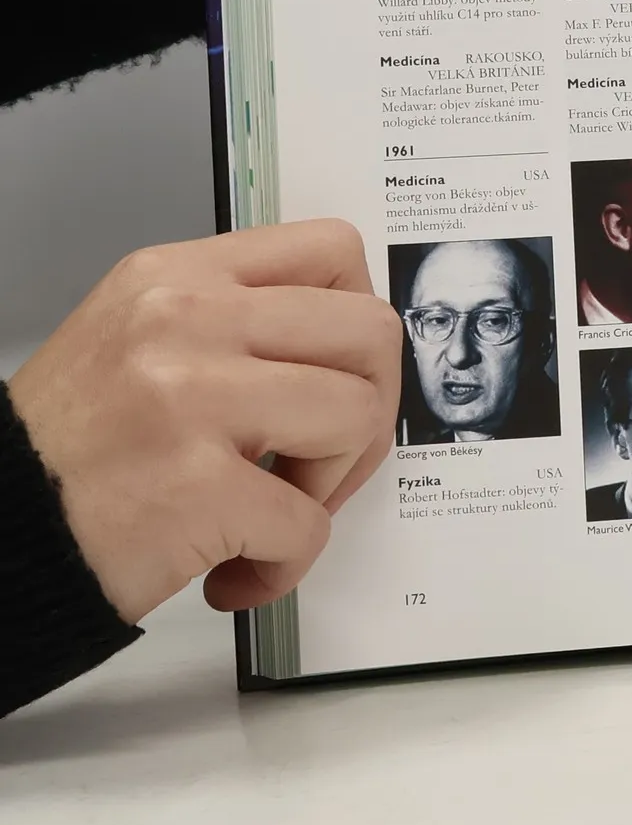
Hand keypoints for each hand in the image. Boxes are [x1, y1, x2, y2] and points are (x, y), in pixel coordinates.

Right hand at [8, 220, 399, 622]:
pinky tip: (238, 572)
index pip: (333, 252)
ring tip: (273, 512)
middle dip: (367, 407)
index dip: (359, 323)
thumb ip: (238, 326)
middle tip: (319, 460)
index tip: (339, 375)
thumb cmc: (70, 453)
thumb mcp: (138, 340)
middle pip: (369, 331)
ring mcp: (190, 399)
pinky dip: (286, 563)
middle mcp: (184, 319)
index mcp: (177, 276)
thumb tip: (348, 356)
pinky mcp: (194, 488)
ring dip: (328, 484)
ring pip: (355, 417)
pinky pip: (307, 525)